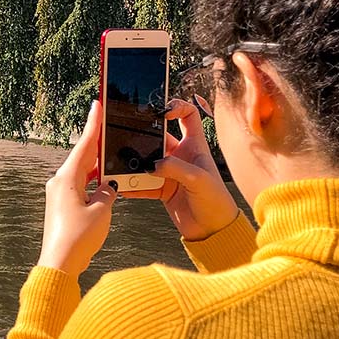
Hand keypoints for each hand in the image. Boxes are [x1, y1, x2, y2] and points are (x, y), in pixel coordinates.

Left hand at [37, 101, 117, 277]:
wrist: (60, 263)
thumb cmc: (79, 237)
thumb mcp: (102, 211)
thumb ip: (108, 192)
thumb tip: (107, 186)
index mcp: (67, 178)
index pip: (84, 145)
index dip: (93, 124)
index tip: (97, 105)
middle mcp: (59, 182)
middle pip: (82, 157)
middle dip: (97, 142)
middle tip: (108, 125)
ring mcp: (58, 194)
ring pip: (81, 172)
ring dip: (97, 165)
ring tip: (112, 154)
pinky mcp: (61, 206)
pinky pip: (79, 186)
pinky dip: (92, 182)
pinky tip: (105, 183)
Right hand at [126, 97, 238, 240]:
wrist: (214, 231)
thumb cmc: (216, 202)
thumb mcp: (199, 179)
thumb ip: (174, 167)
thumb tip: (150, 164)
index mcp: (195, 146)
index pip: (188, 115)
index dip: (176, 107)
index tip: (162, 111)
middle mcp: (181, 156)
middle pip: (158, 136)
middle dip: (144, 136)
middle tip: (129, 136)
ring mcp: (170, 172)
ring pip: (146, 159)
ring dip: (134, 162)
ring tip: (121, 163)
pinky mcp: (161, 189)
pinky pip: (141, 183)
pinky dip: (131, 184)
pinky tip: (122, 185)